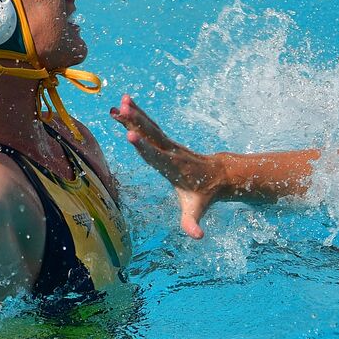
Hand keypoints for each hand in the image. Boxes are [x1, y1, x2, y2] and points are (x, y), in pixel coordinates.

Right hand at [110, 94, 225, 238]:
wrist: (218, 175)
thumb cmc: (204, 194)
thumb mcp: (198, 210)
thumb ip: (193, 223)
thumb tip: (197, 236)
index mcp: (174, 168)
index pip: (157, 156)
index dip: (144, 146)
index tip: (131, 135)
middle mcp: (170, 152)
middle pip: (151, 135)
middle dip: (137, 122)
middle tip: (122, 109)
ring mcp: (168, 144)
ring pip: (150, 126)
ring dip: (135, 114)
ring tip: (120, 102)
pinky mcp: (166, 140)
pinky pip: (150, 125)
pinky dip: (138, 114)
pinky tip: (124, 105)